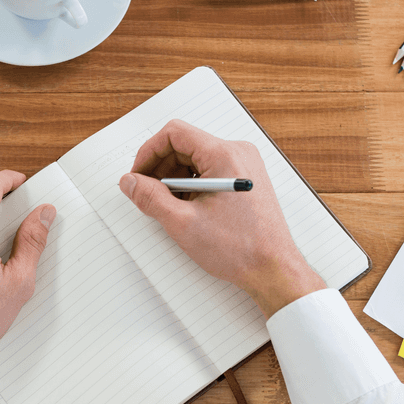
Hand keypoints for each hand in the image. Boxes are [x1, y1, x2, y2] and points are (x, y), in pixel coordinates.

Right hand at [119, 120, 324, 317]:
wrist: (273, 269)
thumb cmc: (240, 249)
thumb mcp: (183, 223)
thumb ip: (150, 198)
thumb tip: (130, 182)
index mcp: (224, 155)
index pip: (174, 133)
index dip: (149, 152)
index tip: (138, 175)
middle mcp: (237, 153)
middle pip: (185, 145)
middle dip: (161, 169)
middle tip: (147, 195)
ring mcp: (244, 166)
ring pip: (196, 159)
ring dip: (175, 179)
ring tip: (169, 207)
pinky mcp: (244, 180)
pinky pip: (210, 171)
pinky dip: (192, 186)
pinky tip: (187, 209)